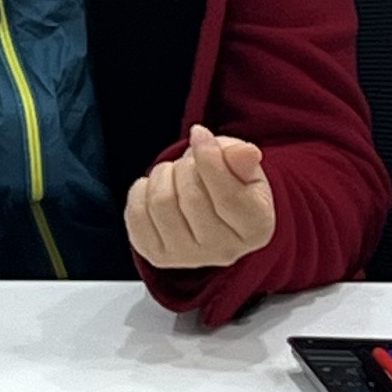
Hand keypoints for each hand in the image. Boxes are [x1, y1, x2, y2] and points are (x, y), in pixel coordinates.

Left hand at [123, 124, 275, 272]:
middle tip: (191, 164)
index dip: (209, 158)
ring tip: (175, 175)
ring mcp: (188, 257)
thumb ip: (243, 158)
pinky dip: (142, 191)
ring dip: (163, 175)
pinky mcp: (158, 255)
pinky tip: (159, 190)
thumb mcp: (245, 166)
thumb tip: (244, 153)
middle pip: (191, 197)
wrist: (212, 213)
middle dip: (186, 166)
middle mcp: (224, 250)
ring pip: (161, 203)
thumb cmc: (230, 186)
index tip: (199, 134)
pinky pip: (136, 214)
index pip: (228, 196)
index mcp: (255, 228)